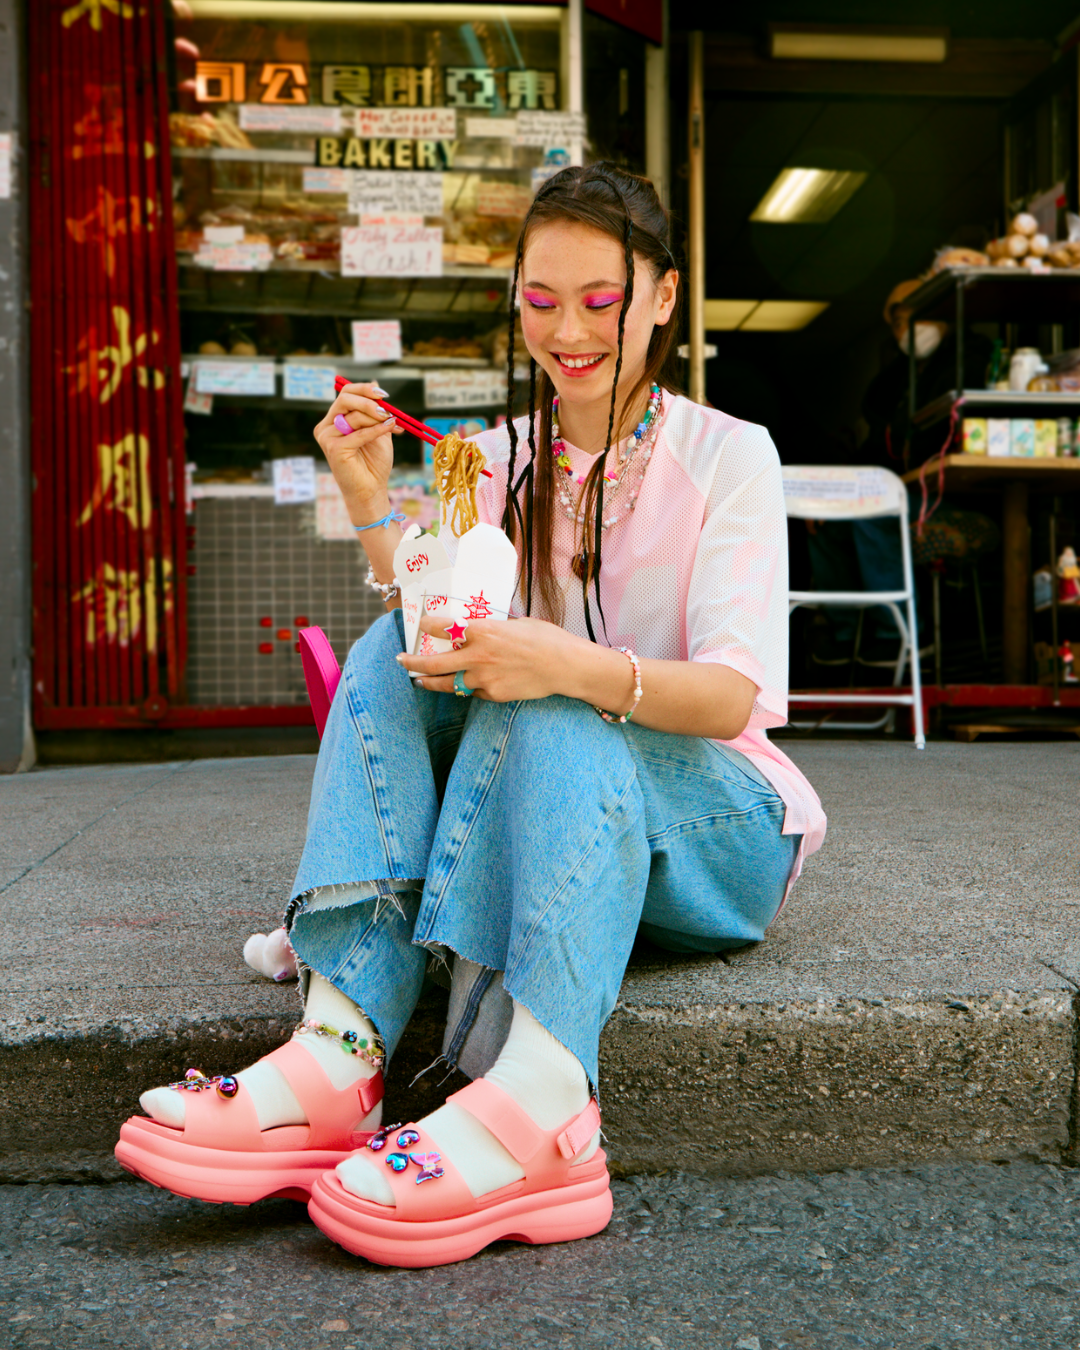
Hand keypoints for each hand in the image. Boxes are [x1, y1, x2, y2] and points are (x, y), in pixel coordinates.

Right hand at [313, 382, 400, 517]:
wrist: (371, 490)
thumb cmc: (374, 463)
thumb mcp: (378, 431)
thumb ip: (376, 411)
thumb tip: (376, 384)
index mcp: (334, 420)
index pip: (345, 393)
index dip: (364, 389)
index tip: (384, 394)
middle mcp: (326, 426)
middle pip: (345, 399)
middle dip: (369, 402)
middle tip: (387, 410)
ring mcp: (327, 437)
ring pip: (353, 416)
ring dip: (376, 419)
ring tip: (392, 424)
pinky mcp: (334, 449)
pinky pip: (359, 433)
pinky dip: (376, 430)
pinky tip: (390, 429)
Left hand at [398, 612, 588, 701]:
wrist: (564, 666)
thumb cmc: (545, 638)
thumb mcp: (515, 624)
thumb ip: (493, 629)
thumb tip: (481, 630)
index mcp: (482, 630)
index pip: (443, 628)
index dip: (426, 626)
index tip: (419, 625)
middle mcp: (477, 656)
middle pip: (433, 663)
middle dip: (413, 663)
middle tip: (402, 661)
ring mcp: (483, 679)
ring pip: (447, 684)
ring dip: (430, 682)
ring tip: (419, 681)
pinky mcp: (492, 695)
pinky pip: (471, 692)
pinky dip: (466, 688)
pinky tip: (462, 685)